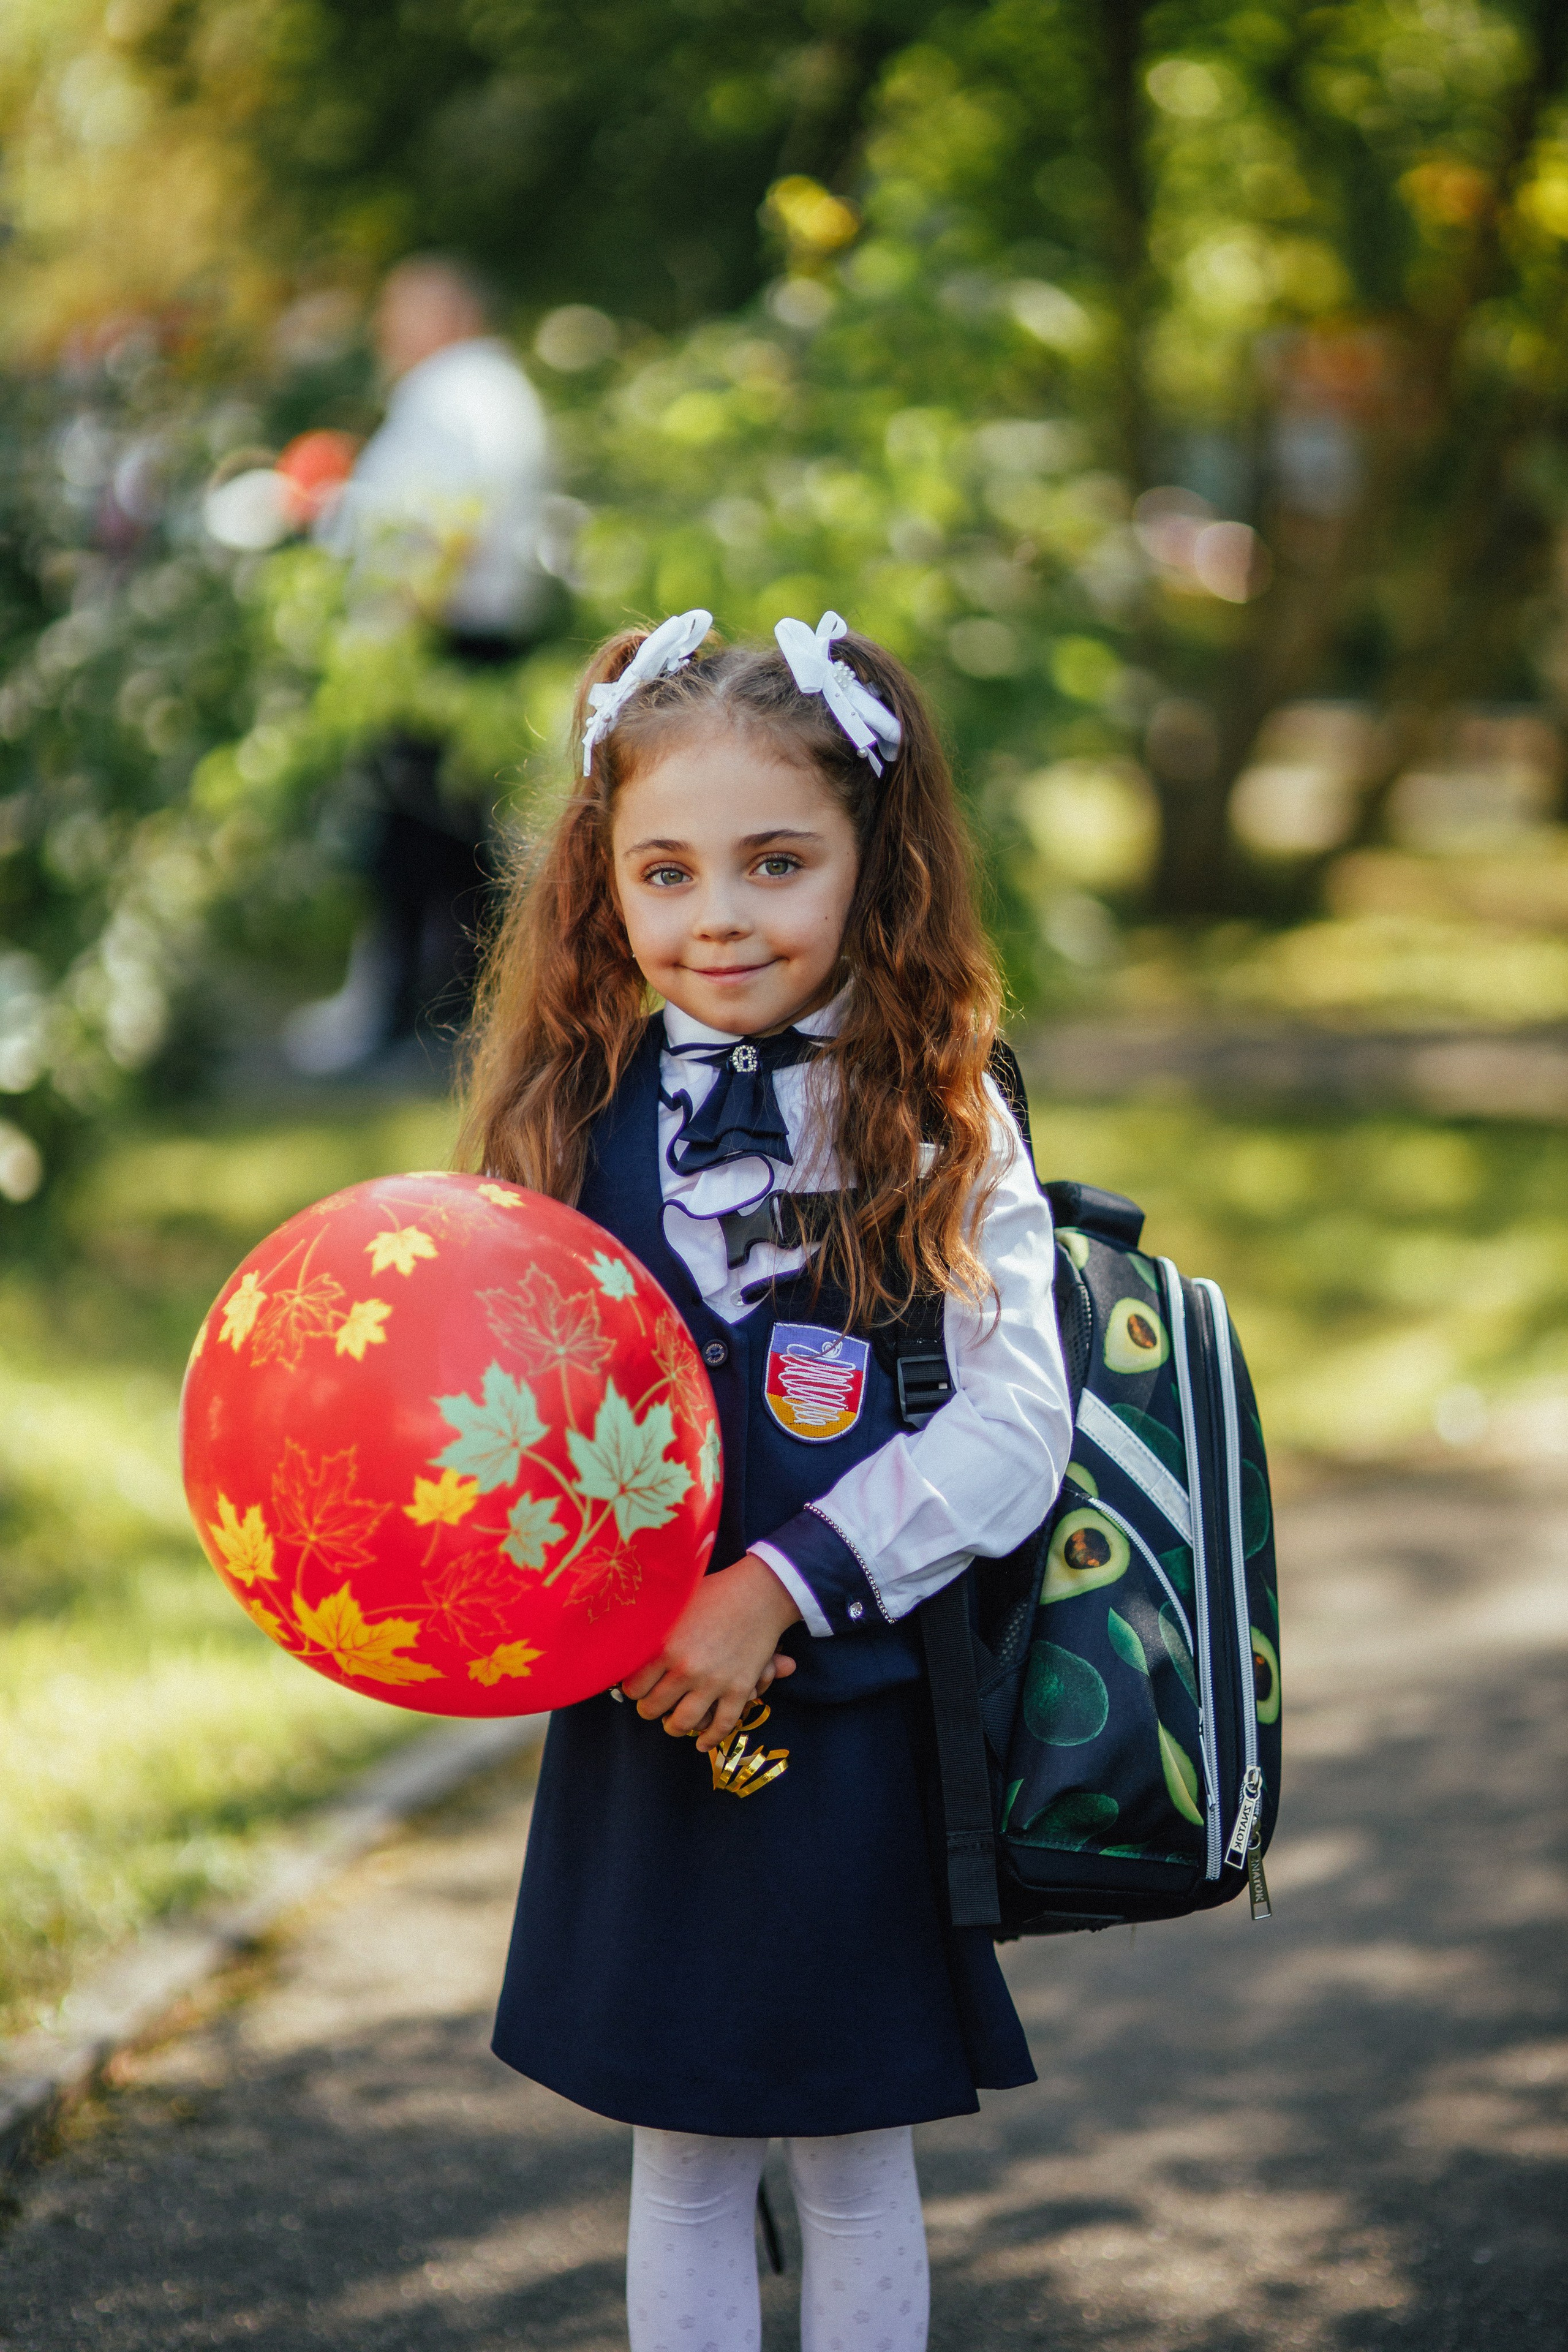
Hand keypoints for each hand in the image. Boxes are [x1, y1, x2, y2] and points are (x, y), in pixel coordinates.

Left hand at [621, 1554, 801, 1751]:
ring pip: (683, 1723)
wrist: (760, 1593)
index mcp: (665, 1646)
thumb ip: (650, 1626)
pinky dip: (710, 1739)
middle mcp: (686, 1669)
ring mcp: (714, 1682)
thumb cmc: (713, 1593)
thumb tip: (621, 1639)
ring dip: (674, 1727)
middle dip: (650, 1709)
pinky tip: (702, 1743)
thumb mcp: (674, 1604)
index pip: (634, 1687)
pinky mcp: (739, 1690)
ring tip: (673, 1724)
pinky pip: (722, 1725)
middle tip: (653, 1704)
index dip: (633, 1690)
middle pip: (653, 1708)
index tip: (637, 1687)